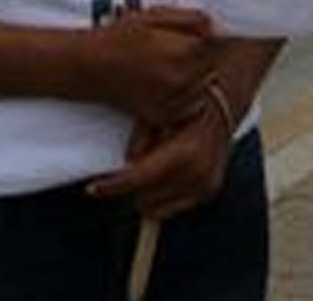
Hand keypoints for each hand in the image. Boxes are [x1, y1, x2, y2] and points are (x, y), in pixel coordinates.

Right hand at [80, 6, 218, 127]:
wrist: (88, 66)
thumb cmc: (121, 37)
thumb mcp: (157, 15)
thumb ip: (194, 20)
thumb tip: (218, 30)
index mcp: (185, 51)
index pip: (215, 45)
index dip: (201, 39)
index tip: (184, 38)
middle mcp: (184, 79)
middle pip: (211, 67)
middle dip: (199, 59)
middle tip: (171, 53)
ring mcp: (175, 101)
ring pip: (203, 88)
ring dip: (193, 79)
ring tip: (164, 68)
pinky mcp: (165, 116)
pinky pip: (189, 107)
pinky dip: (183, 98)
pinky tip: (162, 85)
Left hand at [86, 106, 232, 218]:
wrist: (220, 106)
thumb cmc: (184, 106)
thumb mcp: (157, 115)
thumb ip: (140, 141)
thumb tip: (126, 164)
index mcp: (185, 153)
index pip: (139, 178)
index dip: (112, 186)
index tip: (93, 189)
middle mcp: (198, 172)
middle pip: (145, 198)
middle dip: (131, 186)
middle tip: (130, 166)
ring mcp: (206, 184)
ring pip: (156, 207)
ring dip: (146, 192)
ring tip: (152, 164)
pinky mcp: (209, 190)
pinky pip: (172, 206)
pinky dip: (162, 194)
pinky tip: (164, 172)